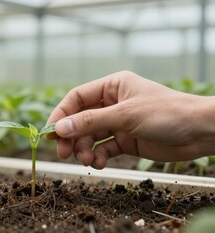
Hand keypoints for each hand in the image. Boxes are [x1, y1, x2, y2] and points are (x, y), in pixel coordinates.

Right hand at [47, 71, 214, 168]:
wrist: (199, 132)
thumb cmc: (167, 113)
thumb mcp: (125, 115)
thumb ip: (90, 122)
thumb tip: (60, 129)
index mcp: (112, 87)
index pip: (77, 99)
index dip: (61, 115)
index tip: (50, 133)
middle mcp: (113, 103)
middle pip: (80, 120)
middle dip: (71, 137)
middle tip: (63, 152)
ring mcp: (119, 123)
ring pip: (90, 136)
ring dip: (85, 149)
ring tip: (88, 160)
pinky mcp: (126, 140)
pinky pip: (104, 148)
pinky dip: (98, 157)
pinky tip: (99, 163)